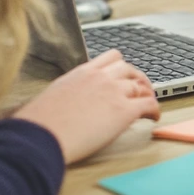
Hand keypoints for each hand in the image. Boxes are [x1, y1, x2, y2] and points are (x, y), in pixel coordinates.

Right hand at [14, 50, 159, 164]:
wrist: (40, 137)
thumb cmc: (39, 123)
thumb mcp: (53, 95)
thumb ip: (69, 92)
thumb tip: (69, 102)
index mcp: (82, 72)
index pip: (111, 57)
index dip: (121, 67)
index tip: (123, 76)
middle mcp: (101, 77)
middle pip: (129, 69)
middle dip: (136, 78)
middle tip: (140, 89)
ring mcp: (114, 92)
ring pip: (140, 86)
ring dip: (146, 94)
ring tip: (148, 104)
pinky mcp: (124, 110)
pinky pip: (149, 104)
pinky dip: (155, 110)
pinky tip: (153, 118)